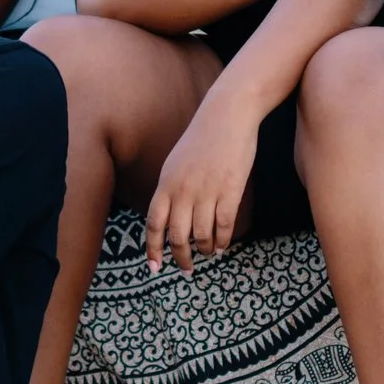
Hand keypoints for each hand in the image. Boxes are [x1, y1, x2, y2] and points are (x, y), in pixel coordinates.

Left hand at [145, 98, 259, 273]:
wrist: (227, 114)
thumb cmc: (202, 138)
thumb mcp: (175, 163)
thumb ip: (170, 190)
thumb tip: (168, 218)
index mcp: (166, 184)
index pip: (154, 224)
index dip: (153, 249)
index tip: (155, 267)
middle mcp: (183, 191)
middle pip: (177, 237)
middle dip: (181, 258)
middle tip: (187, 269)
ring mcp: (207, 192)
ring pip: (202, 236)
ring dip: (205, 249)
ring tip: (208, 253)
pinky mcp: (230, 191)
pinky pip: (224, 226)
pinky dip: (223, 241)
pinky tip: (223, 245)